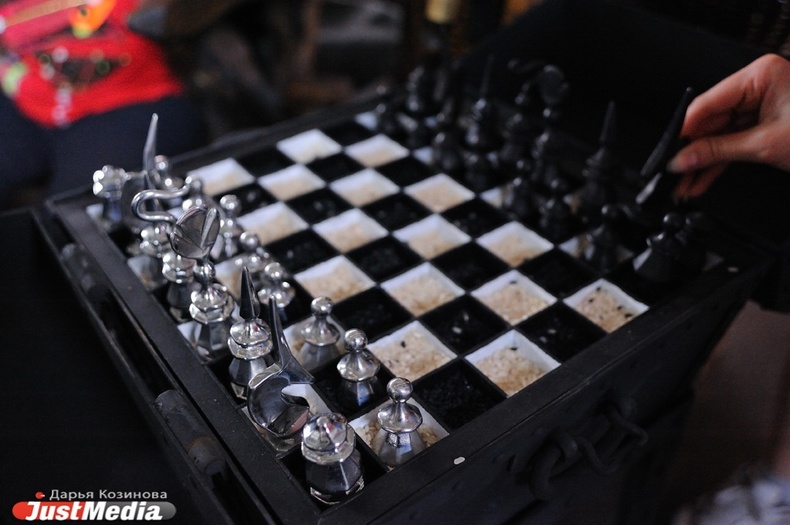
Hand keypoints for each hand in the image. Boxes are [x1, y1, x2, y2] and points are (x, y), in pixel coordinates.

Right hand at [668, 53, 789, 197]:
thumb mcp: (764, 145)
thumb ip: (717, 152)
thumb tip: (683, 159)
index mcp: (760, 76)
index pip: (707, 103)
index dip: (684, 131)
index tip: (668, 153)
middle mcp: (759, 86)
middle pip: (711, 121)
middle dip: (692, 151)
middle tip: (674, 174)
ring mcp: (762, 104)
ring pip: (719, 135)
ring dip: (703, 162)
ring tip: (686, 185)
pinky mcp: (765, 122)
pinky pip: (733, 141)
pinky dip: (719, 161)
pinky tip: (702, 179)